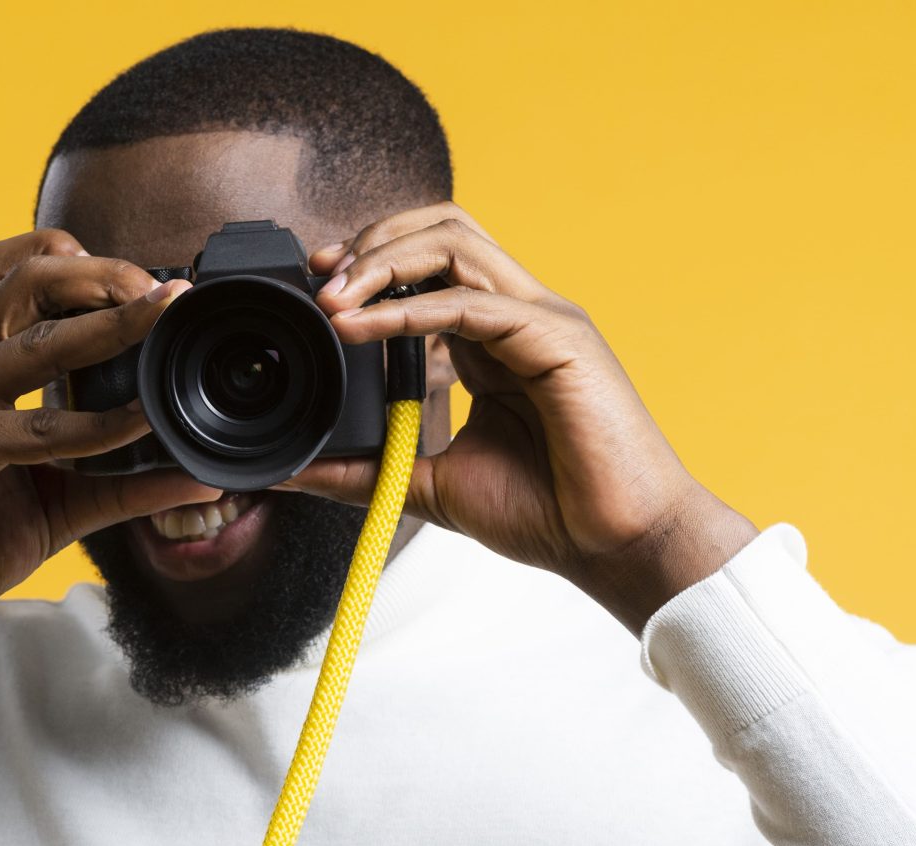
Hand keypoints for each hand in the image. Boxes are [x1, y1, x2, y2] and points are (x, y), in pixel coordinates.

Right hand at [0, 230, 221, 684]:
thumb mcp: (53, 506)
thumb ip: (119, 485)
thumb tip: (197, 475)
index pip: (18, 282)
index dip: (83, 267)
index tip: (151, 285)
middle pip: (26, 281)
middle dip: (103, 274)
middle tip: (169, 289)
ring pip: (35, 342)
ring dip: (111, 325)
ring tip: (166, 314)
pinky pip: (33, 432)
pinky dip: (94, 425)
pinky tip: (139, 425)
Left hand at [283, 204, 757, 634]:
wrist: (619, 547)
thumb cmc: (550, 514)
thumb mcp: (433, 487)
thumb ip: (368, 472)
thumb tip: (297, 472)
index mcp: (496, 340)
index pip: (431, 263)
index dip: (371, 261)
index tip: (316, 288)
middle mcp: (521, 316)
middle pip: (444, 227)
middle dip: (373, 241)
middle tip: (318, 278)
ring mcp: (543, 319)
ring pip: (456, 242)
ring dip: (384, 259)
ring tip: (332, 296)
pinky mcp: (558, 339)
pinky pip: (471, 301)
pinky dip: (408, 310)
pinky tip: (360, 328)